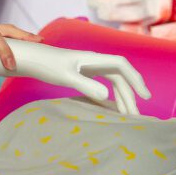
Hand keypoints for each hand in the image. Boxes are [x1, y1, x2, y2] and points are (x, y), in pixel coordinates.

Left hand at [0, 41, 151, 115]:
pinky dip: (110, 96)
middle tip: (136, 115)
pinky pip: (103, 84)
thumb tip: (107, 96)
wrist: (31, 58)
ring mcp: (90, 67)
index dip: (136, 80)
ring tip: (127, 115)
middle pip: (120, 77)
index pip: (122, 66)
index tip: (144, 96)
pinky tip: (112, 107)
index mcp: (94, 59)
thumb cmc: (46, 65)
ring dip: (122, 97)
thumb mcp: (65, 76)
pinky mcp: (83, 73)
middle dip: (130, 95)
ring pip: (113, 81)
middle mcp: (95, 61)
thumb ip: (86, 85)